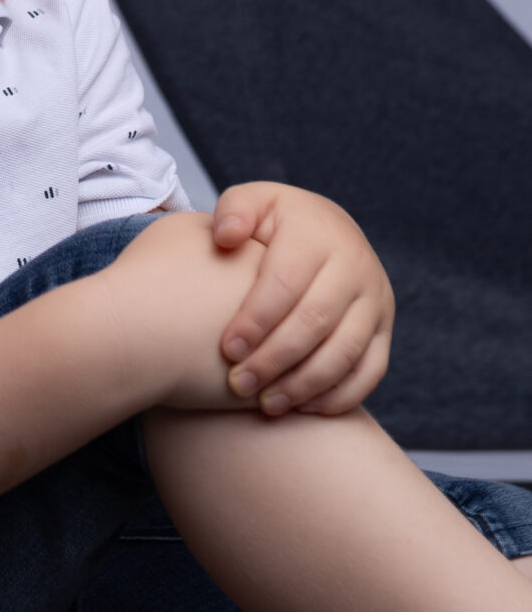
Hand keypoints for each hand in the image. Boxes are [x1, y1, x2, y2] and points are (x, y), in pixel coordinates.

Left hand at [210, 182, 393, 415]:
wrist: (327, 230)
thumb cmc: (275, 223)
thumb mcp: (254, 202)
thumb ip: (234, 211)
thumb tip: (227, 236)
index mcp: (318, 235)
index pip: (287, 283)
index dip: (257, 319)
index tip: (227, 349)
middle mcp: (355, 266)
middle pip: (316, 322)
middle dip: (275, 359)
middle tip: (239, 384)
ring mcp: (376, 299)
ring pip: (345, 351)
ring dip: (305, 385)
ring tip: (265, 405)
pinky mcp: (385, 328)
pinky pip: (370, 371)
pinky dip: (339, 396)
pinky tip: (301, 409)